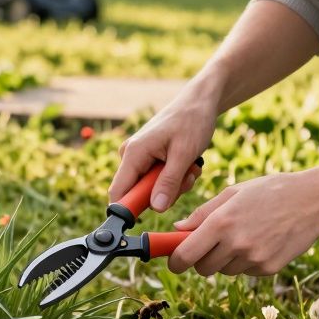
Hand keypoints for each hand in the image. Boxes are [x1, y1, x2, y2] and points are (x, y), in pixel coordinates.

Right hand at [108, 83, 219, 211]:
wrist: (199, 102)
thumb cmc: (191, 121)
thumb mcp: (184, 154)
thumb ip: (169, 182)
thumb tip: (156, 208)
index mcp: (134, 153)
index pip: (119, 192)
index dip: (129, 210)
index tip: (151, 216)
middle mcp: (131, 156)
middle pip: (139, 194)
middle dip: (164, 194)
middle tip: (186, 179)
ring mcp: (139, 158)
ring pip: (152, 189)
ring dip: (174, 186)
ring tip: (190, 168)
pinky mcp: (149, 159)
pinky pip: (158, 181)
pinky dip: (175, 178)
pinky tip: (187, 165)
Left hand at [166, 169, 318, 276]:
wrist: (313, 201)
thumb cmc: (269, 191)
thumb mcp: (233, 193)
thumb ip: (203, 213)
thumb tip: (178, 229)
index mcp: (221, 222)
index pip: (186, 255)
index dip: (175, 262)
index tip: (173, 262)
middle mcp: (235, 243)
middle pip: (202, 268)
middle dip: (200, 260)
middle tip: (209, 245)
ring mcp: (253, 258)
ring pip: (224, 271)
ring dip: (225, 259)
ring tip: (243, 235)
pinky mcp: (268, 268)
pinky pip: (245, 271)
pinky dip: (246, 261)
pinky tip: (261, 240)